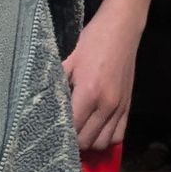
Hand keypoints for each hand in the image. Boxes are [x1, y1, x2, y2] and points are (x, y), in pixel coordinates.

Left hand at [62, 11, 138, 150]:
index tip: (51, 130)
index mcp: (89, 93)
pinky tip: (97, 129)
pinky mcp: (128, 106)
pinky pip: (119, 135)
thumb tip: (42, 104)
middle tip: (63, 132)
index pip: (72, 128)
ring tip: (80, 132)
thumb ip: (57, 84)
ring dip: (90, 141)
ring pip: (104, 142)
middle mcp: (106, 104)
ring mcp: (120, 107)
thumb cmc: (92, 41)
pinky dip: (107, 138)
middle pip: (87, 141)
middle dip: (73, 141)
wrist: (122, 29)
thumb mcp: (69, 60)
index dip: (60, 133)